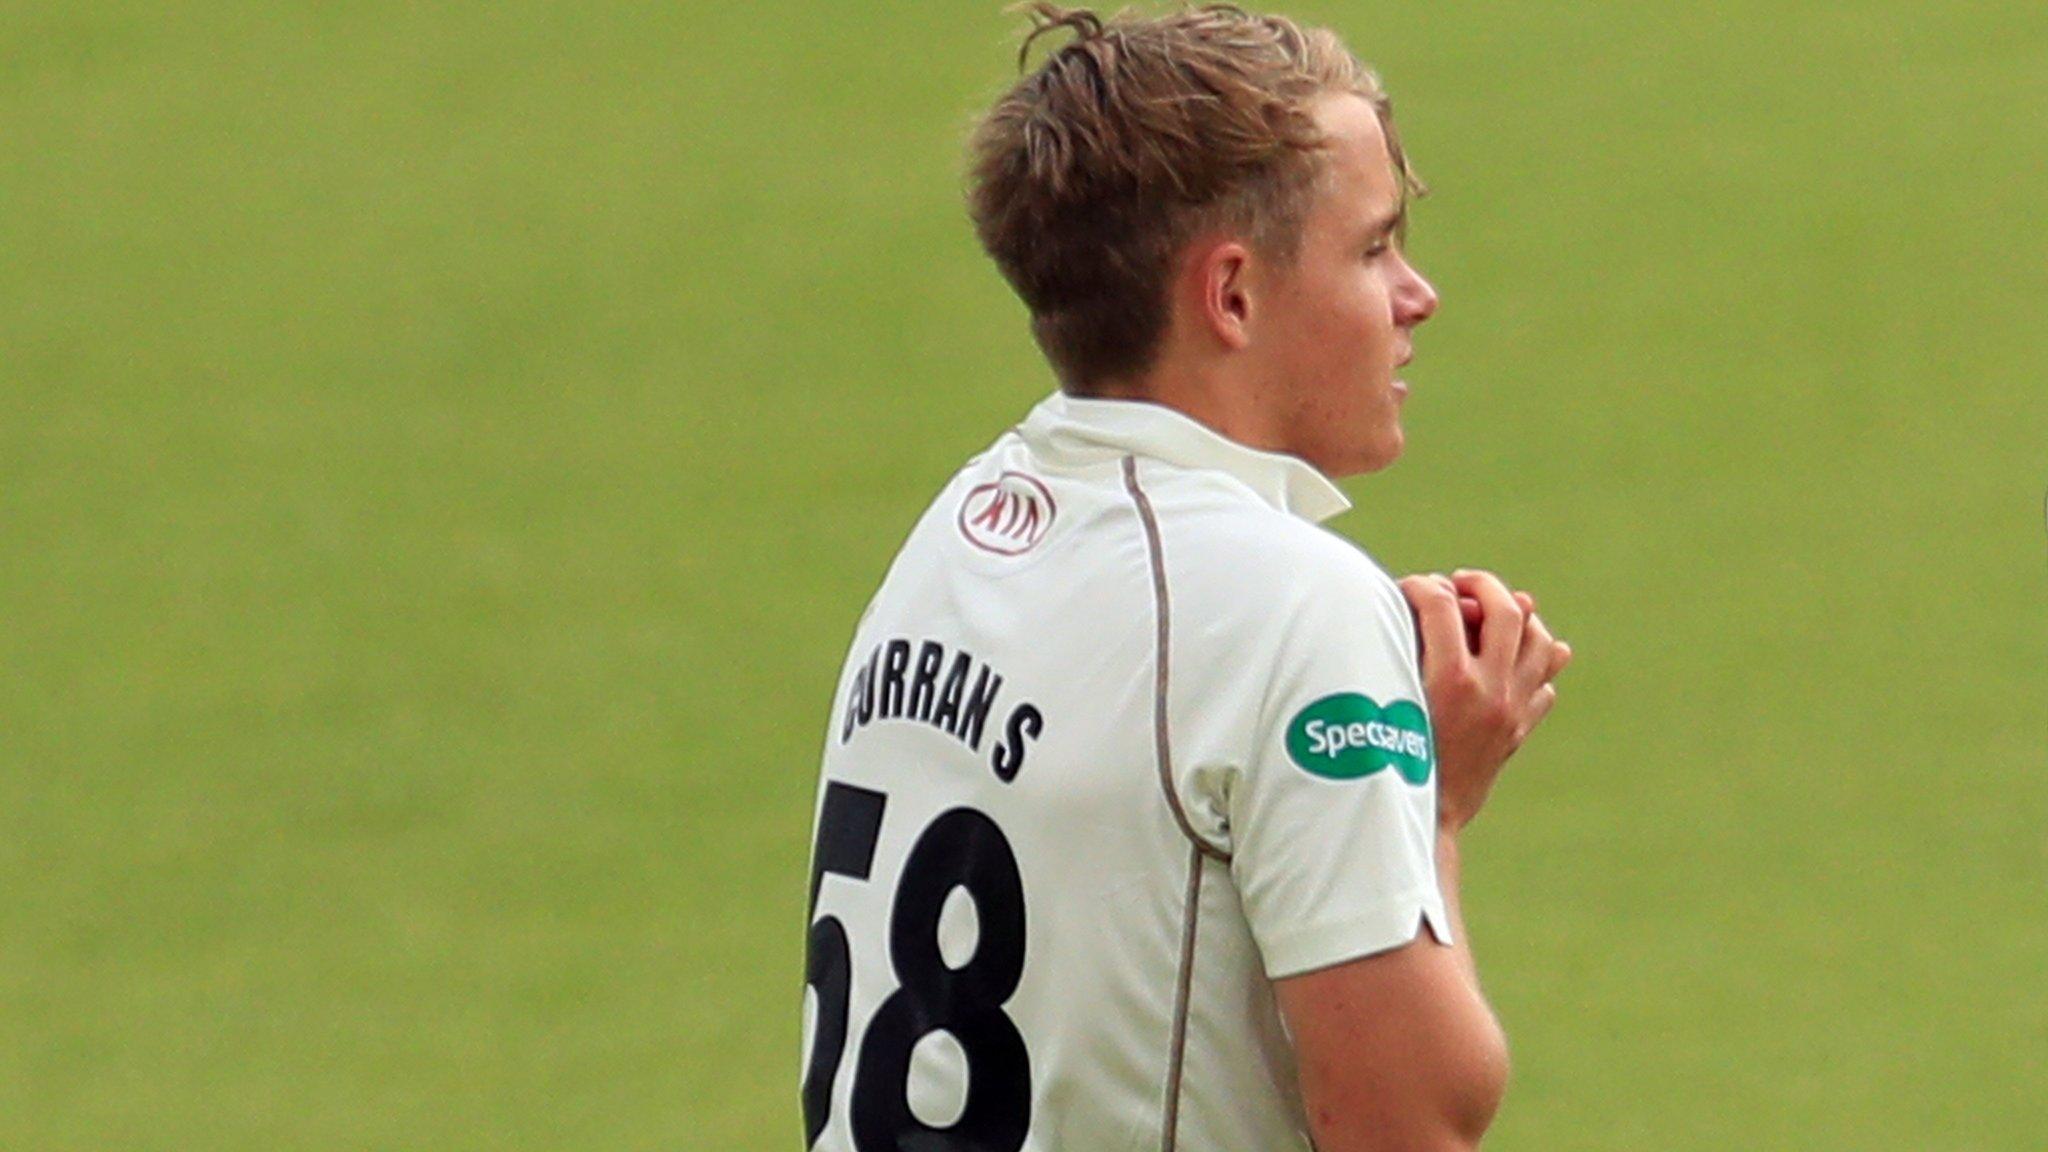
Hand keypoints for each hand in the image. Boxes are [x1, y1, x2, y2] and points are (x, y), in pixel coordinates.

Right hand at [1398, 569, 1571, 831]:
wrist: (1421, 821)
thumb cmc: (1388, 760)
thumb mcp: (1389, 698)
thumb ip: (1408, 647)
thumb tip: (1431, 598)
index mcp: (1449, 679)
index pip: (1442, 604)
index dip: (1420, 586)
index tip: (1408, 589)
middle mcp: (1489, 690)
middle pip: (1506, 610)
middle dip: (1483, 585)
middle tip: (1461, 583)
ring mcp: (1511, 710)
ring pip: (1540, 643)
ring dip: (1521, 620)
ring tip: (1498, 615)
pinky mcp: (1518, 732)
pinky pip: (1544, 688)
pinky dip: (1534, 668)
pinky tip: (1512, 667)